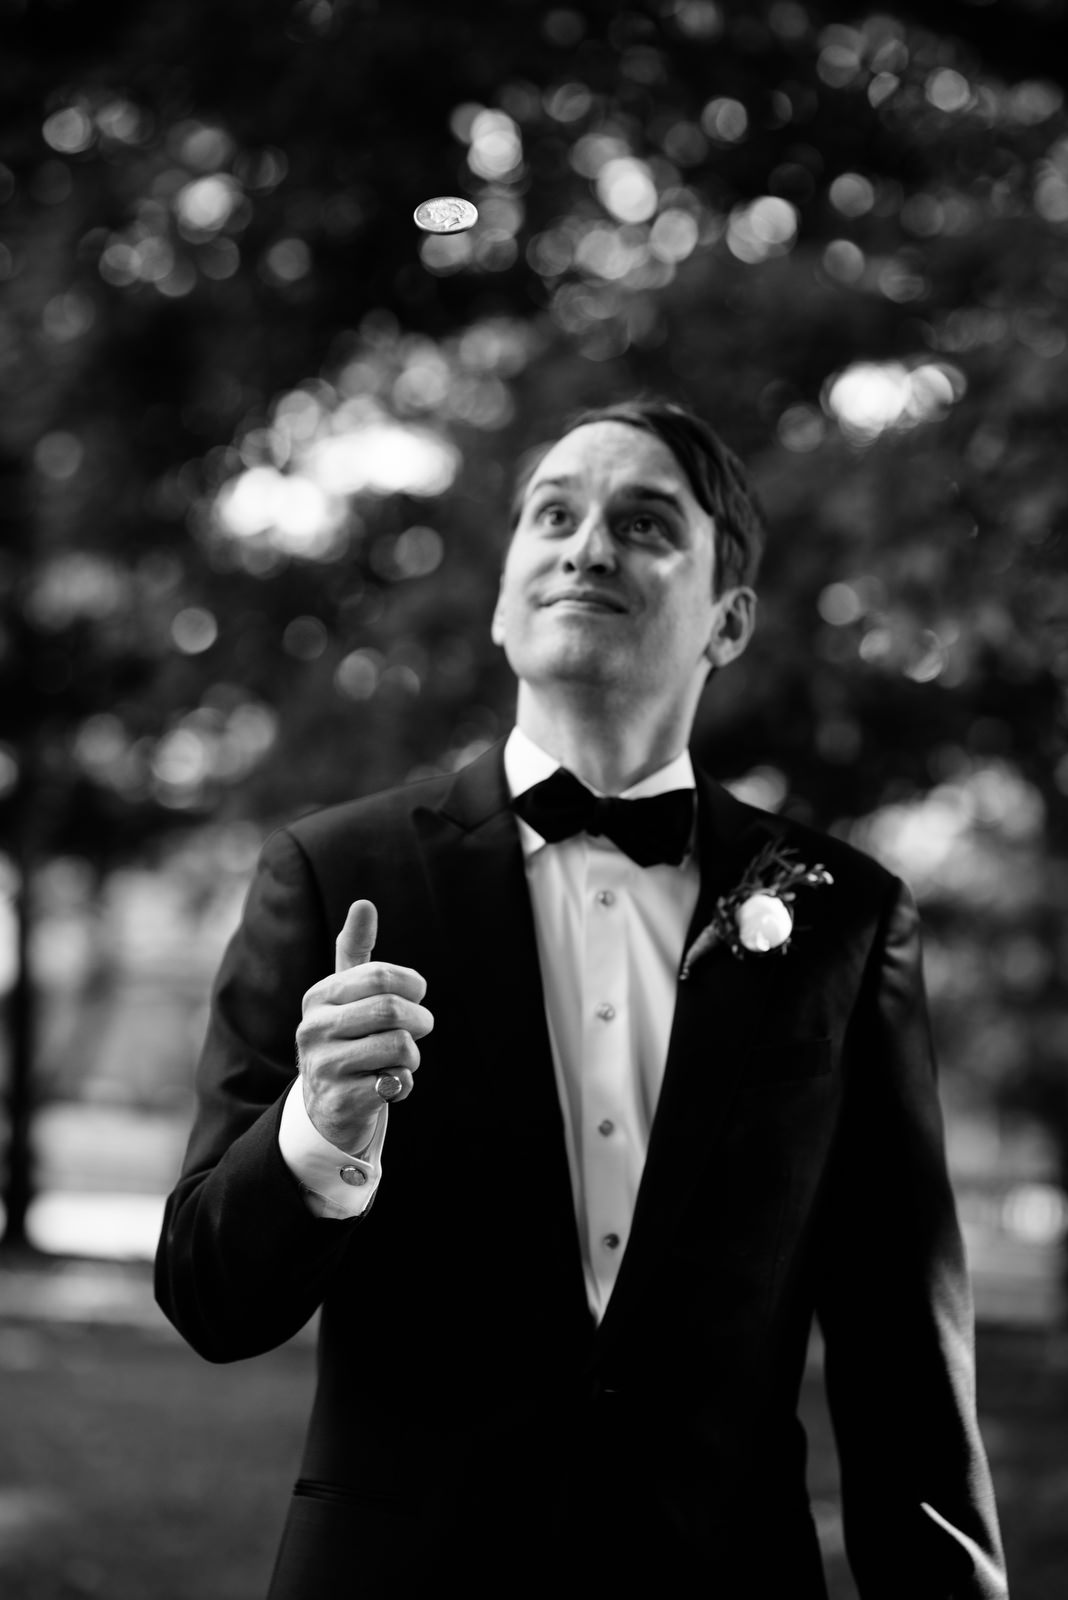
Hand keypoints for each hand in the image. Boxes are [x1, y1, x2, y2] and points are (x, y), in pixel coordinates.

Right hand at [296, 900, 432, 1152]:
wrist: (326, 1107)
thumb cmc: (346, 1037)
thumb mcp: (346, 994)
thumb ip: (356, 949)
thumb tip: (364, 903)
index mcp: (318, 996)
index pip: (380, 976)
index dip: (411, 985)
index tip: (415, 995)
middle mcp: (314, 1029)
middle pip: (392, 1010)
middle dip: (419, 1020)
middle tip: (419, 1028)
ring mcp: (324, 1067)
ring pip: (400, 1047)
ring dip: (412, 1056)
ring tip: (396, 1060)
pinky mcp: (341, 1101)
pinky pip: (397, 1083)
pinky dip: (404, 1084)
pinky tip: (385, 1086)